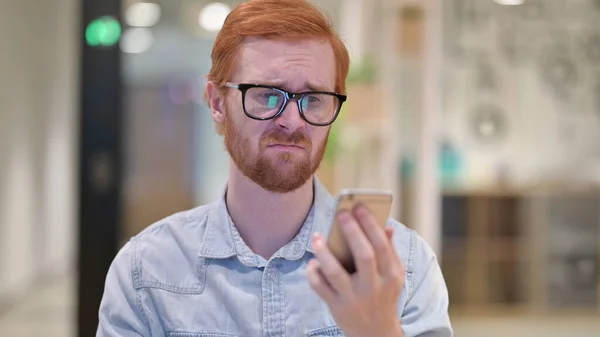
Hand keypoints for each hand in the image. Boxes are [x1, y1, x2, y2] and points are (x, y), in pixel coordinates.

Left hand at [307, 205, 405, 336]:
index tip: (359, 207)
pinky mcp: (336, 307)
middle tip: (341, 214)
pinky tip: (313, 262)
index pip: (382, 246)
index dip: (370, 225)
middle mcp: (373, 287)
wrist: (375, 334)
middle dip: (352, 232)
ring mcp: (354, 298)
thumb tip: (386, 225)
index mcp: (390, 276)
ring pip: (336, 273)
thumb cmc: (383, 296)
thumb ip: (389, 251)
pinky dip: (314, 273)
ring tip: (317, 237)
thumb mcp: (394, 276)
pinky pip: (320, 288)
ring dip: (324, 253)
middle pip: (364, 256)